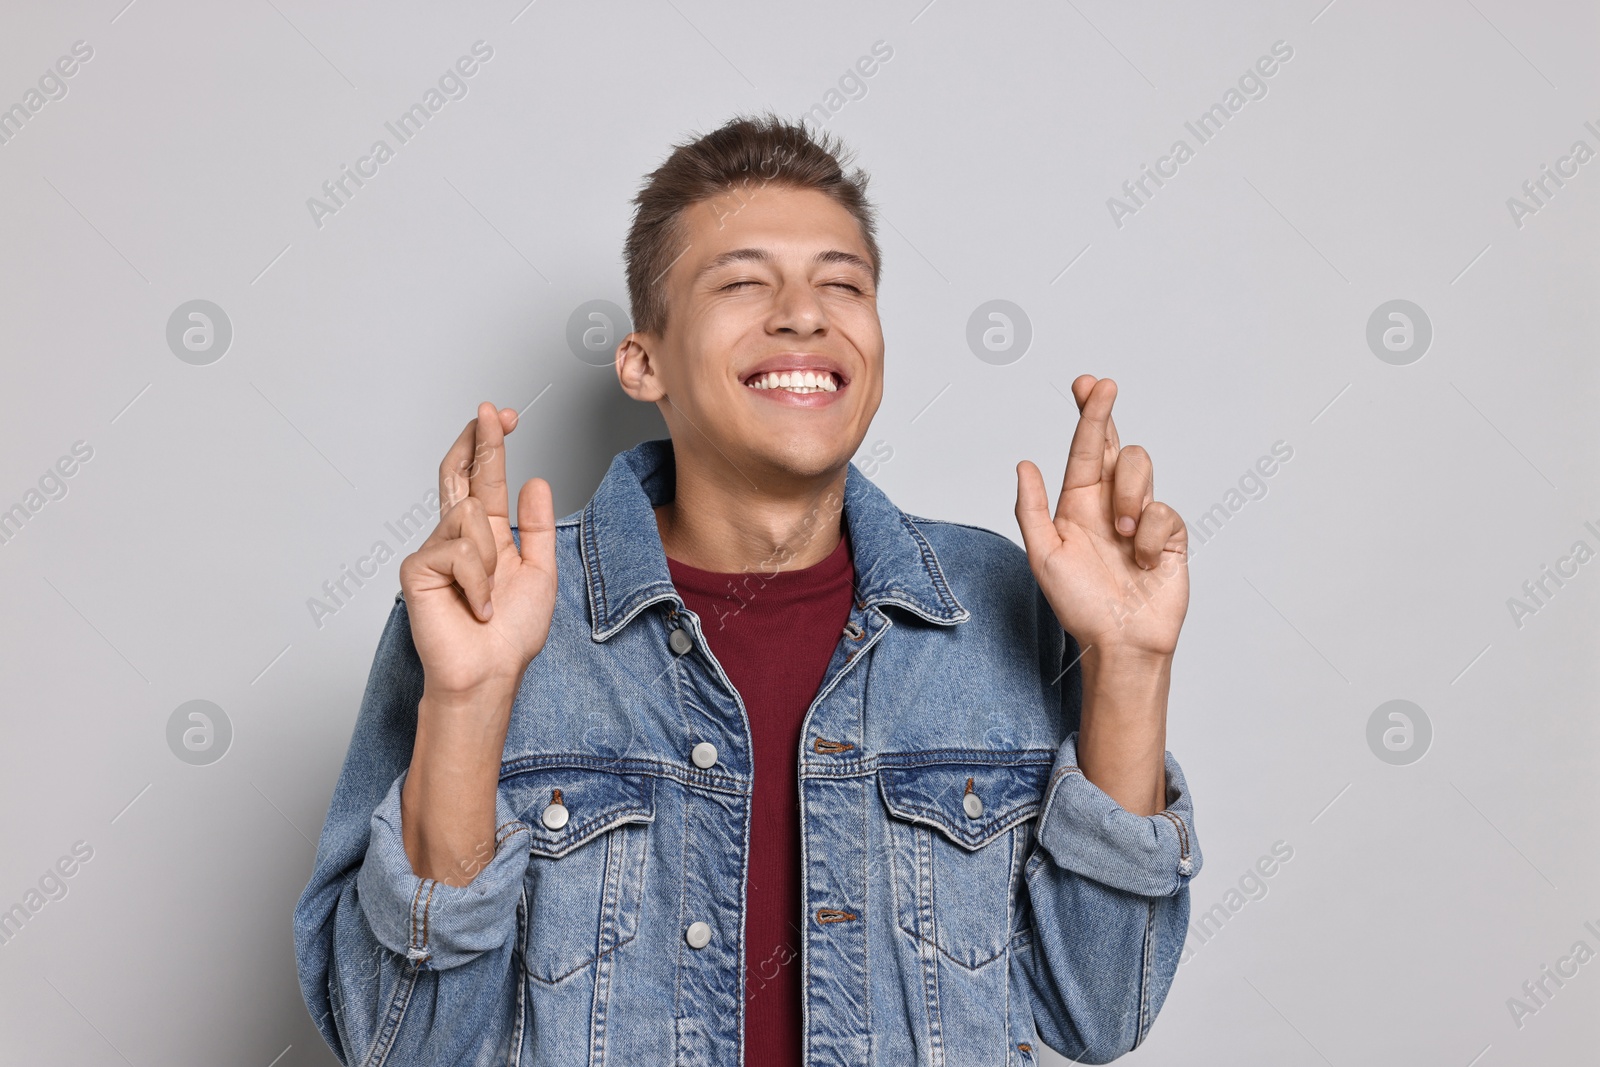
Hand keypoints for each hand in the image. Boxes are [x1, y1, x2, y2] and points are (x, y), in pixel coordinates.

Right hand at [399, 401, 557, 700]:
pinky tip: (476, 607)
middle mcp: (456, 537)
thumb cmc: (511, 635)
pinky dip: (477, 583)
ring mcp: (434, 551)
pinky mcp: (418, 569)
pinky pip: (458, 551)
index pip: (483, 478)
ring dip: (490, 559)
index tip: (504, 416)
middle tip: (492, 411)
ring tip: (488, 595)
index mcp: (486, 536)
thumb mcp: (541, 571)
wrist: (490, 674)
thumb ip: (538, 527)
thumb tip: (536, 481)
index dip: (491, 445)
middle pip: (460, 473)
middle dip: (478, 440)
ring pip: (469, 515)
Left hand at [1014, 376, 1187, 659]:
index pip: (1083, 450)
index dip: (1087, 414)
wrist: (1120, 642)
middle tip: (1103, 387)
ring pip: (1139, 467)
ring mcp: (1142, 515)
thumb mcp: (1044, 557)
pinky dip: (1151, 535)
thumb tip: (1023, 464)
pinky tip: (1144, 560)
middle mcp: (1110, 503)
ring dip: (1128, 496)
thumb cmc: (1079, 605)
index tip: (1087, 383)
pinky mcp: (1170, 533)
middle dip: (1105, 413)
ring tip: (1122, 535)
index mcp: (1077, 504)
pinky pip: (1164, 511)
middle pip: (1113, 443)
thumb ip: (1031, 509)